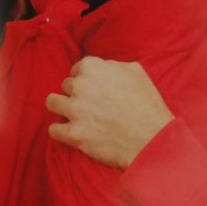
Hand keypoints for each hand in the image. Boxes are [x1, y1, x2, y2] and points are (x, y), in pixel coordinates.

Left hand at [46, 57, 173, 167]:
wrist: (154, 140)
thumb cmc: (147, 106)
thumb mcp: (136, 72)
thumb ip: (112, 65)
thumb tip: (102, 67)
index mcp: (93, 68)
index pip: (77, 69)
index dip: (86, 80)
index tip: (94, 90)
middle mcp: (80, 86)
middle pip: (66, 86)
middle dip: (76, 94)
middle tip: (91, 105)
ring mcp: (75, 110)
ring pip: (52, 102)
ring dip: (62, 108)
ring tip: (75, 116)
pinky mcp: (73, 134)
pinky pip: (53, 129)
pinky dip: (61, 131)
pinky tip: (71, 132)